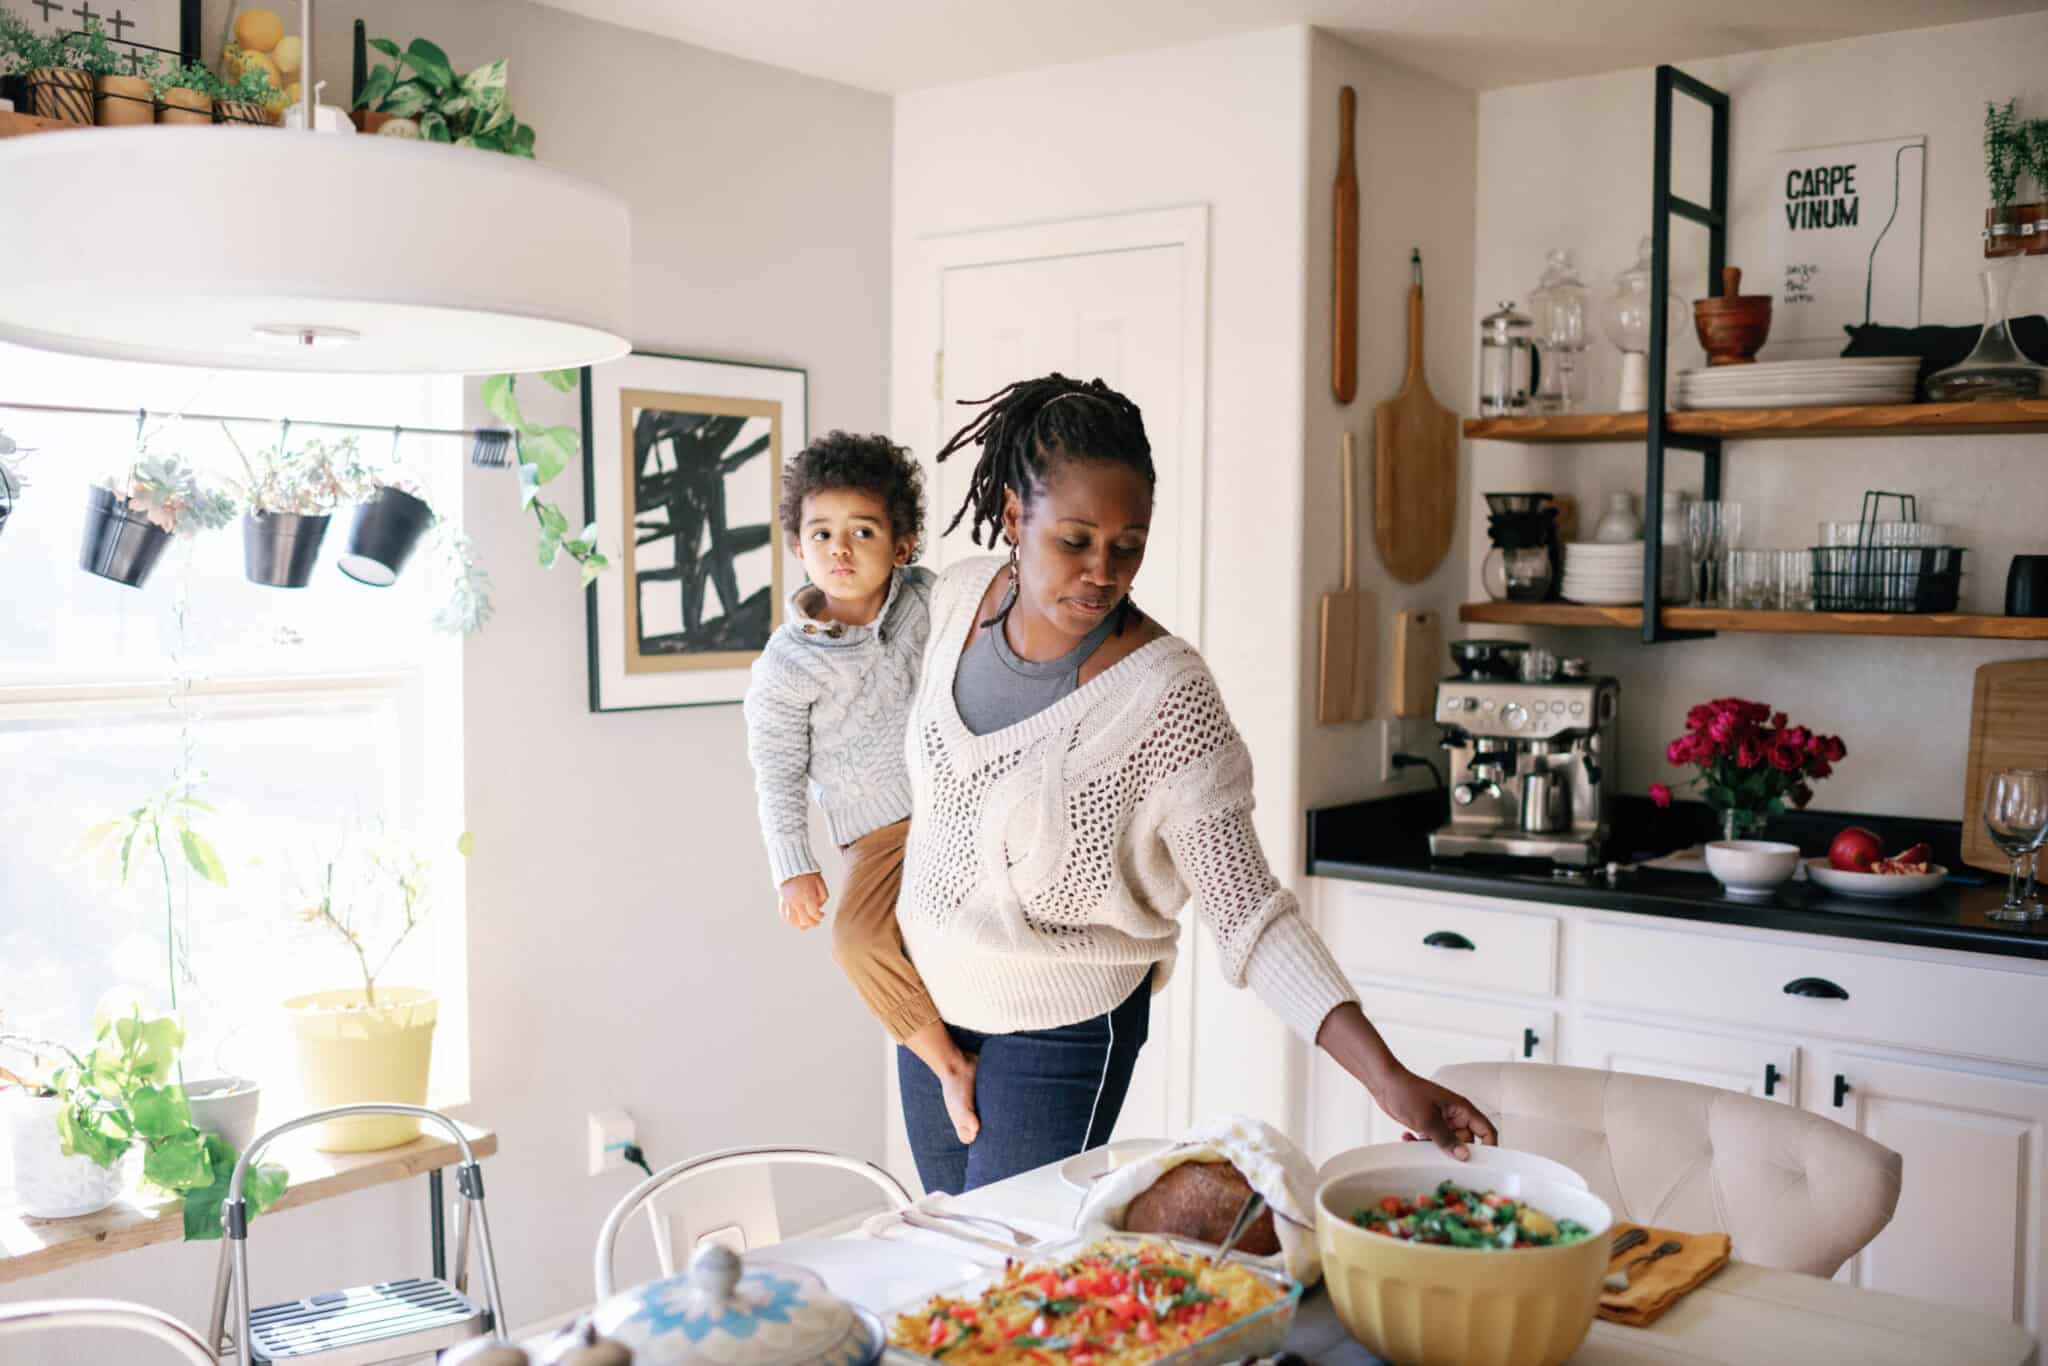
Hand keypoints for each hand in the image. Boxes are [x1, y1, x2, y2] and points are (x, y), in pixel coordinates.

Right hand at [779, 873, 827, 929]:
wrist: (791, 864)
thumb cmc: (808, 873)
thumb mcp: (820, 882)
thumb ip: (823, 896)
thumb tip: (820, 906)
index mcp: (807, 896)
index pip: (814, 914)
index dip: (820, 917)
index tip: (823, 914)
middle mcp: (796, 901)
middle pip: (804, 920)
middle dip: (812, 924)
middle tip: (817, 923)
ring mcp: (788, 902)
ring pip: (792, 921)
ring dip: (800, 925)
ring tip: (805, 925)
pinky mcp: (782, 901)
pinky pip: (784, 915)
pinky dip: (789, 921)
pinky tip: (795, 921)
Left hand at [1372, 1067, 1497, 1159]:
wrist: (1384, 1083)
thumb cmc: (1407, 1092)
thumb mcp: (1428, 1120)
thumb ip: (1447, 1139)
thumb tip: (1464, 1156)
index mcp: (1462, 1109)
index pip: (1485, 1129)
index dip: (1489, 1146)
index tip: (1482, 1162)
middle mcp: (1454, 1116)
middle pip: (1465, 1141)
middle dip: (1453, 1151)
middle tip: (1441, 1159)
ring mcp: (1441, 1120)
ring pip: (1447, 1143)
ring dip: (1433, 1148)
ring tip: (1417, 1143)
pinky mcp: (1428, 1124)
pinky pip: (1431, 1141)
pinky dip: (1420, 1143)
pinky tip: (1407, 1137)